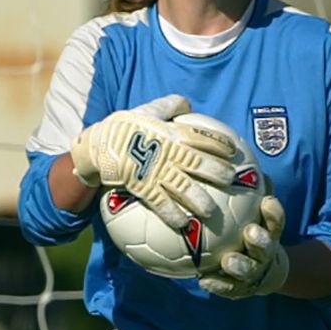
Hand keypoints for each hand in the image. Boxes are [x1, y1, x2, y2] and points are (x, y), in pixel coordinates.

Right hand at [70, 95, 238, 229]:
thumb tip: (187, 104)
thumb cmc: (123, 127)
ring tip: (211, 211)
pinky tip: (183, 225)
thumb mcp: (146, 110)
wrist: (96, 146)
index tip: (234, 150)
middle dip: (217, 172)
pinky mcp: (143, 187)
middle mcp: (167, 153)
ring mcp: (156, 171)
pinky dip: (172, 215)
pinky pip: (161, 204)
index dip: (219, 143)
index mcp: (170, 133)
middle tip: (232, 180)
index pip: (201, 136)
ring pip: (183, 187)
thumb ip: (168, 106)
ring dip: (199, 200)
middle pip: (198, 163)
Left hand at [200, 195, 288, 298]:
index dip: (274, 212)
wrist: (264, 271)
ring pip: (248, 270)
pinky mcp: (239, 289)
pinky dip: (217, 285)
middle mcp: (265, 253)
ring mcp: (254, 273)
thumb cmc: (251, 230)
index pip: (276, 220)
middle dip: (262, 241)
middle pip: (267, 247)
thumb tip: (237, 156)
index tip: (268, 201)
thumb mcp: (254, 212)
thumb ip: (249, 190)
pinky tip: (203, 280)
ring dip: (240, 265)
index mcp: (270, 232)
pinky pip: (228, 289)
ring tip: (228, 261)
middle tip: (252, 232)